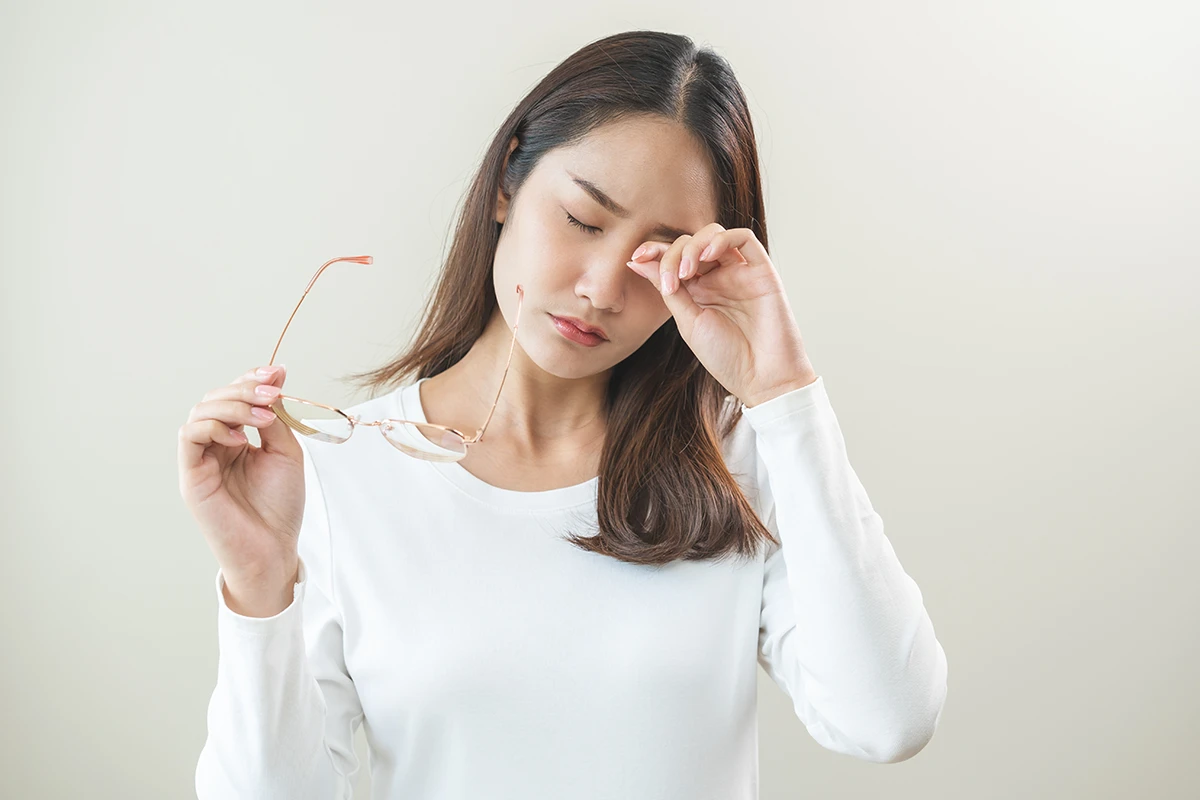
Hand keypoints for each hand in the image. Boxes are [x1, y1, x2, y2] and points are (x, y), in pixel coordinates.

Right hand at [177, 365, 304, 614]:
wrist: (272, 548)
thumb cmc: (280, 506)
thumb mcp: (286, 451)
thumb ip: (276, 417)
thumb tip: (276, 375)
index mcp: (237, 438)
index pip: (235, 396)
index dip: (251, 378)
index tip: (276, 373)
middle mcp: (215, 445)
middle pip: (216, 398)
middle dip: (245, 389)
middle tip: (272, 394)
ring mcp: (200, 459)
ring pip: (201, 411)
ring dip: (233, 405)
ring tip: (263, 417)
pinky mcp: (190, 475)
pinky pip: (189, 436)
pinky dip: (213, 427)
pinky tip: (239, 439)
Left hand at [625, 223, 818, 407]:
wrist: (762, 379)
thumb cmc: (726, 357)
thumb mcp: (688, 321)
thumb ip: (667, 289)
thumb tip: (637, 262)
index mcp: (698, 290)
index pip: (674, 258)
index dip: (655, 251)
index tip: (637, 257)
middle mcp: (718, 277)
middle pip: (690, 242)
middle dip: (673, 254)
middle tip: (671, 281)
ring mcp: (740, 272)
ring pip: (713, 235)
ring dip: (694, 245)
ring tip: (687, 272)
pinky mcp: (761, 271)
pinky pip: (744, 238)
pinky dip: (723, 238)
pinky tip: (709, 254)